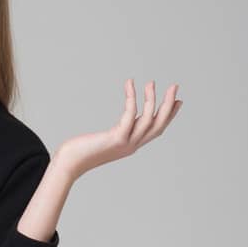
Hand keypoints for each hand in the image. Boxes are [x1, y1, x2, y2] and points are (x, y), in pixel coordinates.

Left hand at [53, 79, 182, 181]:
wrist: (70, 163)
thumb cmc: (81, 150)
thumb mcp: (104, 140)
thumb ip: (116, 133)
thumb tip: (121, 125)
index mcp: (131, 145)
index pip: (156, 130)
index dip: (169, 115)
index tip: (178, 101)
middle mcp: (132, 145)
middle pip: (158, 124)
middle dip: (168, 105)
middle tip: (174, 86)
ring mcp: (126, 143)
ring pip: (148, 120)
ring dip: (152, 99)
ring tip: (150, 83)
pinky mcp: (116, 138)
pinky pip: (130, 115)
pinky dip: (132, 98)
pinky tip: (129, 84)